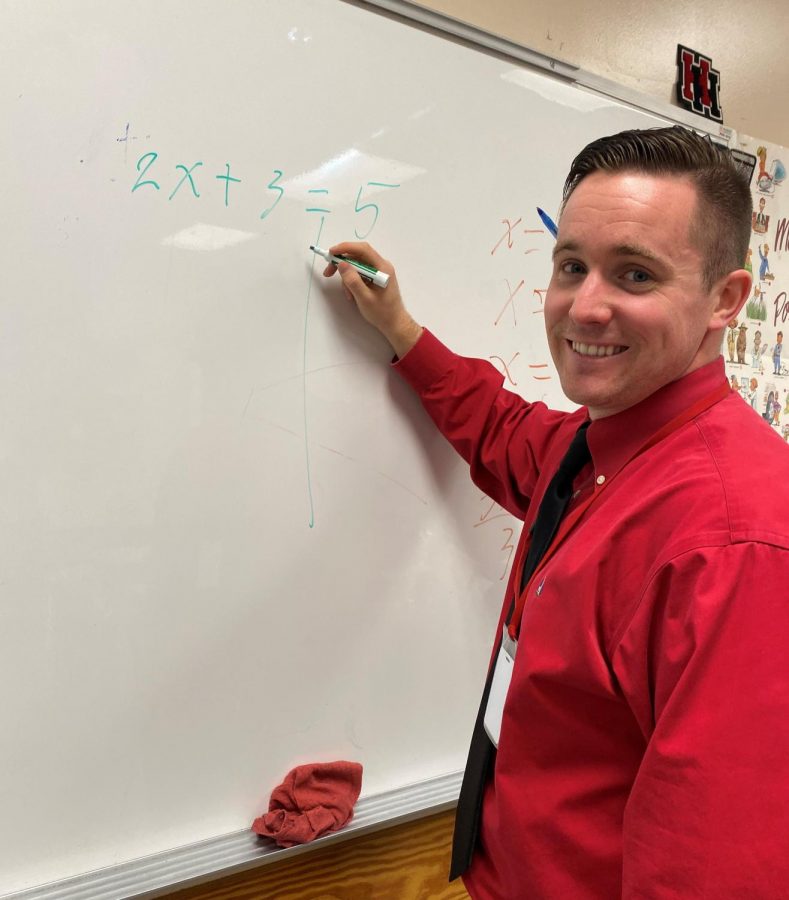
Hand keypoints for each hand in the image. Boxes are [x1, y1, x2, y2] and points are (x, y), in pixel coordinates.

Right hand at [323, 241, 422, 357]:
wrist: (394, 323)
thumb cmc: (382, 312)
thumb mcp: (364, 298)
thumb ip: (353, 280)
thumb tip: (342, 264)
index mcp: (382, 267)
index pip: (362, 249)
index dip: (345, 248)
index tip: (330, 253)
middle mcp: (381, 266)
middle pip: (357, 256)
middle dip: (341, 264)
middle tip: (328, 273)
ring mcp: (378, 272)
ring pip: (356, 266)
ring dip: (347, 278)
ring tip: (348, 295)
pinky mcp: (375, 278)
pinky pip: (359, 274)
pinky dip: (352, 282)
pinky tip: (352, 295)